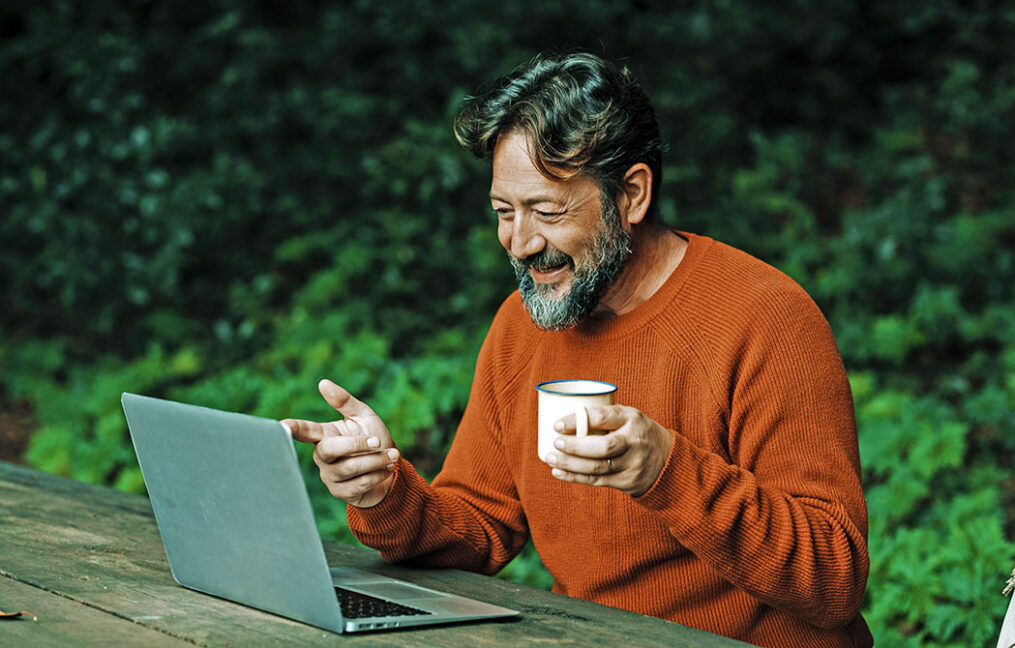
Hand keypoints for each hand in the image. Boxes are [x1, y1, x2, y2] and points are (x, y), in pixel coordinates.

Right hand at [282, 379, 398, 507]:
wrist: (390, 469)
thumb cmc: (373, 440)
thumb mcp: (363, 417)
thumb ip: (344, 401)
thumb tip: (322, 383)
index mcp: (324, 435)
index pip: (303, 431)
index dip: (292, 429)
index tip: (282, 425)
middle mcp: (322, 456)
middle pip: (329, 449)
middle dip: (357, 444)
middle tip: (378, 441)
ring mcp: (330, 476)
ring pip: (349, 468)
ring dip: (376, 460)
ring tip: (392, 455)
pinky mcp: (341, 493)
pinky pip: (359, 484)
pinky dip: (379, 474)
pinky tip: (387, 469)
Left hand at [544, 405, 672, 496]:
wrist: (669, 461)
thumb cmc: (638, 432)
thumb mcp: (630, 417)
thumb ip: (605, 416)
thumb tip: (566, 414)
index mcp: (632, 419)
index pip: (602, 417)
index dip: (577, 420)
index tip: (557, 424)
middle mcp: (634, 442)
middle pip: (602, 447)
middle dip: (574, 446)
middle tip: (555, 443)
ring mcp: (632, 464)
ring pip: (596, 467)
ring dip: (570, 464)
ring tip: (550, 458)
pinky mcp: (627, 481)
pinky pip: (597, 481)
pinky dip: (574, 477)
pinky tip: (558, 472)